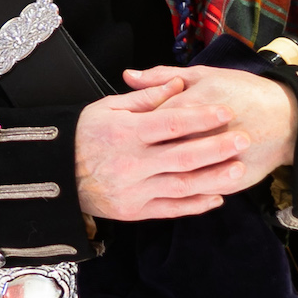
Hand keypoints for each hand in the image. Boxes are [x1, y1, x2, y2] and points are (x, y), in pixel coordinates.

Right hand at [74, 75, 252, 220]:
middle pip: (184, 155)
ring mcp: (134, 190)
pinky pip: (170, 209)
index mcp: (126, 133)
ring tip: (238, 169)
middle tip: (243, 138)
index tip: (225, 111)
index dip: (201, 117)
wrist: (54, 173)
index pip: (172, 123)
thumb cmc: (82, 134)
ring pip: (182, 185)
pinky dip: (195, 204)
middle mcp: (132, 163)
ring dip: (213, 178)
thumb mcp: (107, 108)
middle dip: (217, 147)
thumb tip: (176, 86)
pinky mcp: (134, 211)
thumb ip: (144, 99)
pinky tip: (216, 197)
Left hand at [126, 64, 297, 185]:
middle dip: (143, 153)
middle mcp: (208, 133)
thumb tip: (128, 76)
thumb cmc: (243, 91)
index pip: (156, 118)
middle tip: (127, 154)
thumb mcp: (204, 75)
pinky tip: (167, 187)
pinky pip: (200, 189)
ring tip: (144, 171)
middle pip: (164, 147)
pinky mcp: (231, 179)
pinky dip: (183, 190)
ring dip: (160, 173)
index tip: (123, 128)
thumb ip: (163, 77)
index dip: (136, 125)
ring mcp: (220, 159)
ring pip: (180, 171)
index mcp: (198, 103)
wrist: (289, 119)